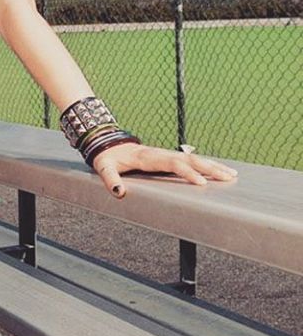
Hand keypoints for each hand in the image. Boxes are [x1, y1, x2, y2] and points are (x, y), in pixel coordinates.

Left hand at [93, 142, 237, 198]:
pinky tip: (219, 170)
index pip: (172, 163)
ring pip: (193, 158)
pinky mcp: (168, 157)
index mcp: (148, 157)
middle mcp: (160, 153)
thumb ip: (110, 178)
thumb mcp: (104, 167)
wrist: (108, 143)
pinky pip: (190, 160)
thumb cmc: (108, 158)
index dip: (187, 172)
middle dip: (209, 168)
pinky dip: (206, 164)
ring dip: (212, 166)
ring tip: (231, 175)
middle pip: (189, 159)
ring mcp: (166, 154)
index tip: (201, 183)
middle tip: (228, 178)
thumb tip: (119, 192)